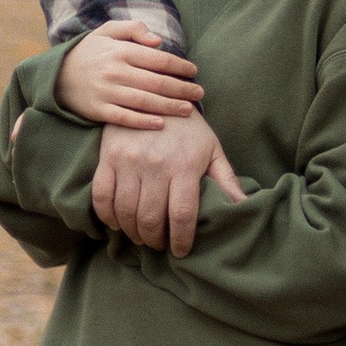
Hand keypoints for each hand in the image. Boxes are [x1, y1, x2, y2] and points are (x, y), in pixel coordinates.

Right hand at [57, 28, 206, 130]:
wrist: (55, 75)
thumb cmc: (89, 52)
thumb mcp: (107, 31)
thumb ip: (133, 29)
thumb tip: (158, 41)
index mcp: (120, 50)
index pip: (159, 59)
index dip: (180, 66)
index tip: (194, 72)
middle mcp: (115, 71)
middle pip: (157, 82)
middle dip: (182, 89)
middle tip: (199, 93)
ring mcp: (106, 92)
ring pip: (145, 101)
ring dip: (170, 106)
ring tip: (188, 110)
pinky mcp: (98, 110)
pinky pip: (125, 118)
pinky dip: (144, 122)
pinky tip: (161, 124)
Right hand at [91, 110, 245, 254]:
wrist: (156, 94)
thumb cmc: (189, 128)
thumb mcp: (212, 150)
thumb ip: (226, 180)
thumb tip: (245, 207)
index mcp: (184, 166)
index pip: (182, 215)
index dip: (181, 240)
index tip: (180, 251)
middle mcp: (155, 165)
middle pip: (151, 219)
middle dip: (155, 240)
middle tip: (158, 245)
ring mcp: (128, 161)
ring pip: (126, 212)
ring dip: (132, 232)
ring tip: (141, 236)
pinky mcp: (107, 158)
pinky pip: (101, 196)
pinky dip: (106, 216)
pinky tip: (117, 223)